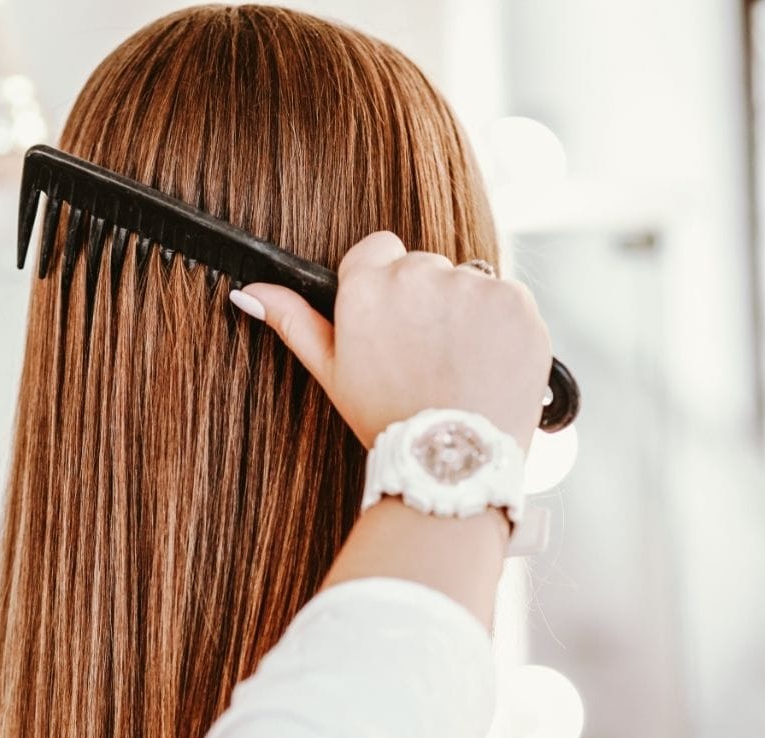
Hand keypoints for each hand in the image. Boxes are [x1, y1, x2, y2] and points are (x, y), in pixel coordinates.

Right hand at [228, 231, 552, 452]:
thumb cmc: (386, 417)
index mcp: (366, 286)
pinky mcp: (516, 301)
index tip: (392, 325)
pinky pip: (507, 298)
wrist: (450, 460)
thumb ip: (293, 321)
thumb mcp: (332, 372)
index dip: (385, 288)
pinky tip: (488, 363)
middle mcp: (417, 273)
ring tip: (458, 365)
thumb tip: (249, 290)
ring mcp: (471, 285)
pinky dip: (502, 325)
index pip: (376, 250)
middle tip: (425, 356)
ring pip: (467, 283)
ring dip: (466, 313)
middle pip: (423, 266)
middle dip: (426, 301)